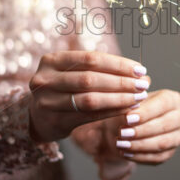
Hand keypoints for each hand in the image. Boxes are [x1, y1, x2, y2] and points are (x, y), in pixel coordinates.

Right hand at [28, 51, 149, 142]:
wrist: (36, 116)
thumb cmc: (63, 88)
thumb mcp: (73, 72)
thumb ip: (101, 70)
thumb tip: (142, 74)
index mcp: (52, 60)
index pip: (91, 59)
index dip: (117, 64)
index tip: (140, 69)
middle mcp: (46, 79)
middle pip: (91, 79)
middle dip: (121, 82)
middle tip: (143, 85)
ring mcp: (47, 101)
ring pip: (90, 99)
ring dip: (119, 99)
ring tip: (138, 98)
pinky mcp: (55, 121)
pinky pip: (89, 116)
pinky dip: (111, 112)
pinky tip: (126, 109)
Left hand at [102, 89, 179, 164]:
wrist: (125, 125)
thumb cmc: (129, 108)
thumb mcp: (129, 99)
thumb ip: (133, 96)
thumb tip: (134, 93)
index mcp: (173, 99)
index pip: (163, 104)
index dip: (146, 112)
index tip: (128, 118)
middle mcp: (179, 117)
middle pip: (164, 125)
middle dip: (141, 130)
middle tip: (122, 133)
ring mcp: (177, 136)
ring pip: (162, 143)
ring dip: (139, 145)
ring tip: (121, 144)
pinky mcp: (170, 152)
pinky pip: (157, 157)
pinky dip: (140, 156)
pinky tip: (125, 153)